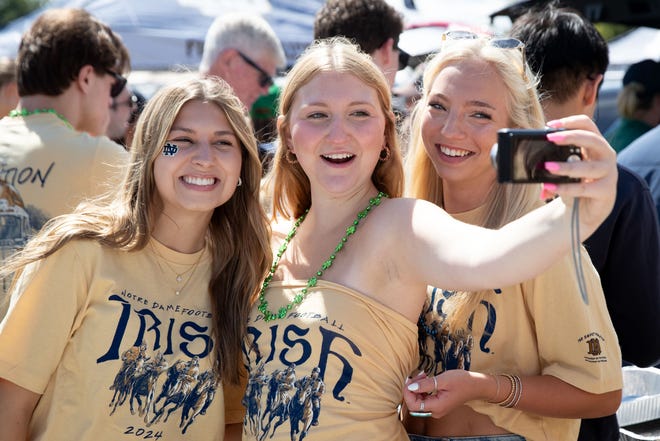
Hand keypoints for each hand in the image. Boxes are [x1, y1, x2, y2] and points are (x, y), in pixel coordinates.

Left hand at [403, 370, 479, 418]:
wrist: (476, 385)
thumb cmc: (462, 381)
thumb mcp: (442, 380)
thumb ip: (425, 385)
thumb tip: (410, 387)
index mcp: (437, 407)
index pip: (413, 405)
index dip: (408, 393)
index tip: (409, 380)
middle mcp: (436, 411)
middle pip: (415, 403)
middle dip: (412, 389)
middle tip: (418, 375)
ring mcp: (437, 409)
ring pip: (419, 401)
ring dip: (417, 387)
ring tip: (423, 375)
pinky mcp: (438, 405)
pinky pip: (425, 399)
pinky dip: (423, 389)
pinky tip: (426, 379)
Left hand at [544, 115, 616, 237]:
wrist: (581, 213)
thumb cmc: (572, 184)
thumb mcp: (561, 170)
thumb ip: (551, 162)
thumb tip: (532, 160)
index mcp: (594, 145)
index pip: (587, 125)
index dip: (571, 121)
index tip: (550, 125)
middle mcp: (606, 156)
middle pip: (592, 140)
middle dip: (571, 136)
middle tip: (550, 138)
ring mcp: (609, 173)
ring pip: (588, 167)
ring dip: (565, 167)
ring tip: (547, 166)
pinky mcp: (606, 191)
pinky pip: (584, 188)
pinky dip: (565, 188)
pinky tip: (549, 187)